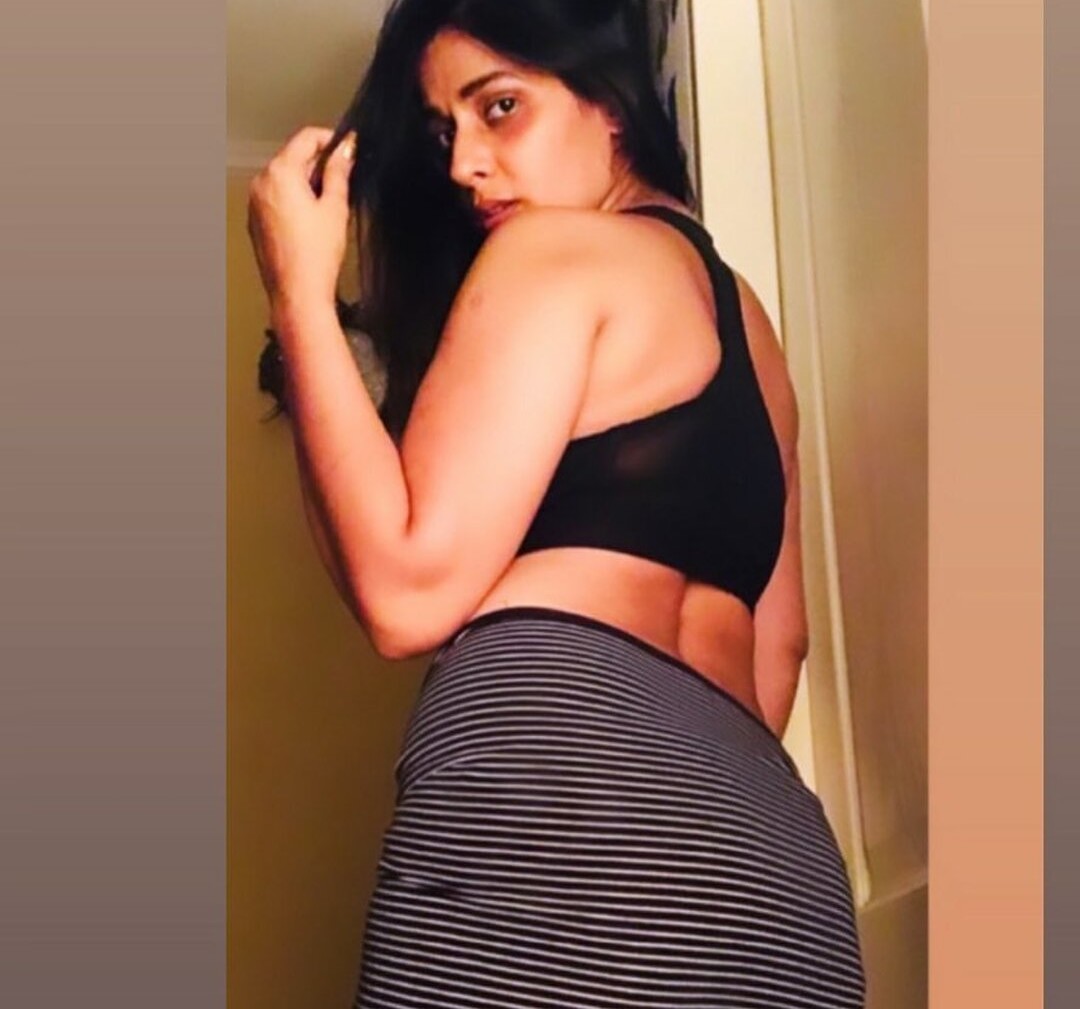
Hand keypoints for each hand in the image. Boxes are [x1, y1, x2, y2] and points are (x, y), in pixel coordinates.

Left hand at [247, 126, 355, 310]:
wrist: (297, 292)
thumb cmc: (315, 256)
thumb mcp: (335, 207)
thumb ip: (339, 172)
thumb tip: (345, 151)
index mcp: (280, 173)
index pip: (306, 137)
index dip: (330, 139)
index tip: (347, 148)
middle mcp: (261, 183)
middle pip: (292, 157)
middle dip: (317, 163)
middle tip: (343, 180)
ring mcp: (254, 202)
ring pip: (283, 177)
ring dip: (305, 182)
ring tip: (328, 206)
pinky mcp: (255, 220)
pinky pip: (275, 197)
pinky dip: (292, 199)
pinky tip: (311, 221)